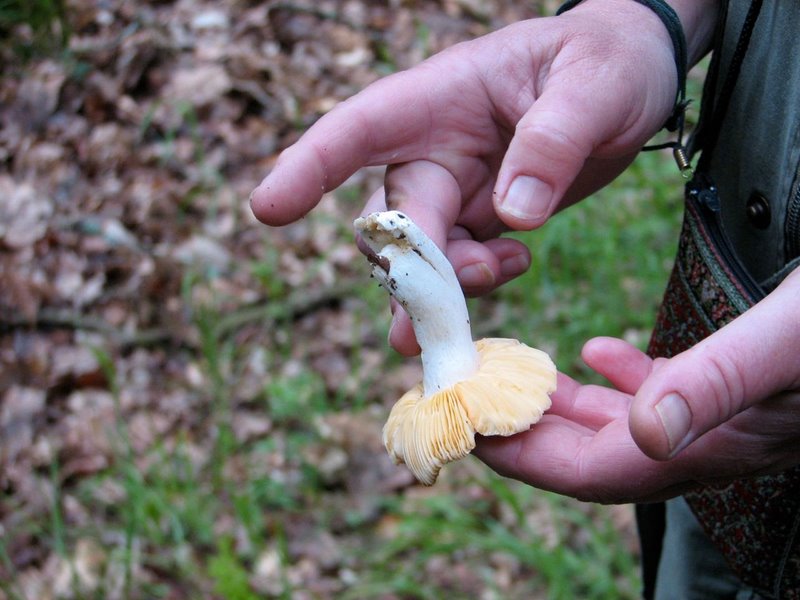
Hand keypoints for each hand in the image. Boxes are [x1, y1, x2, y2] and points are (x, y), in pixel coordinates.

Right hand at [251, 0, 715, 353]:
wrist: (634, 81)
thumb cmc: (607, 60)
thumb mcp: (595, 85)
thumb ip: (555, 140)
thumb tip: (513, 213)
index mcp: (440, 96)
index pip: (359, 129)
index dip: (308, 168)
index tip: (267, 212)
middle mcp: (433, 147)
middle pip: (390, 216)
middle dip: (404, 270)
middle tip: (422, 326)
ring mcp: (455, 186)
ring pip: (419, 254)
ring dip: (441, 289)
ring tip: (496, 279)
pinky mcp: (481, 218)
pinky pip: (459, 266)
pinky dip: (476, 283)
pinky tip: (513, 264)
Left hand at [474, 269, 799, 503]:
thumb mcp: (792, 339)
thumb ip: (721, 381)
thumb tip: (648, 430)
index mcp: (710, 442)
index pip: (593, 473)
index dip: (523, 458)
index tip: (464, 430)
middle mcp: (709, 440)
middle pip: (594, 456)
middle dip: (525, 436)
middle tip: (467, 404)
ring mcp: (722, 417)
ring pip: (621, 428)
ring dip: (561, 408)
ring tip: (512, 380)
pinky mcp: (736, 388)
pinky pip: (662, 395)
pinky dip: (619, 378)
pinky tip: (595, 353)